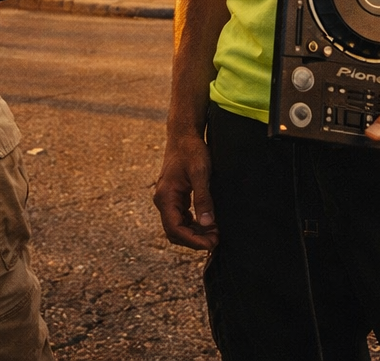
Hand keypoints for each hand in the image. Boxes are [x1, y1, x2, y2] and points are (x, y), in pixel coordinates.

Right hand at [153, 131, 218, 249]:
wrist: (183, 135)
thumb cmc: (191, 151)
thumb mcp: (200, 173)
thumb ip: (203, 199)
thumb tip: (207, 223)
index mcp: (165, 196)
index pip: (175, 228)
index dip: (193, 240)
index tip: (211, 243)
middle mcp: (163, 200)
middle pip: (174, 232)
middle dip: (195, 240)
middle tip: (216, 240)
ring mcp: (168, 199)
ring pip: (178, 226)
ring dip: (195, 233)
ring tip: (215, 232)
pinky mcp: (175, 197)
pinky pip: (181, 218)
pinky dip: (194, 224)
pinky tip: (209, 223)